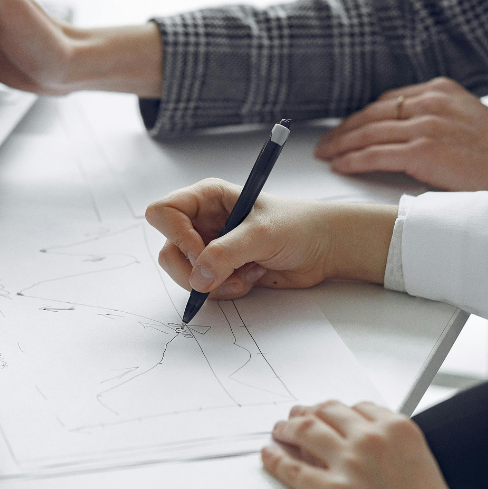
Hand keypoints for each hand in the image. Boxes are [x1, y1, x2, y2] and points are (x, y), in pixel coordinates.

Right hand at [145, 179, 396, 299]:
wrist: (324, 249)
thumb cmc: (298, 226)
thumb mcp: (262, 234)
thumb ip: (227, 253)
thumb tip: (198, 278)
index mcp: (206, 198)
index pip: (163, 212)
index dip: (176, 236)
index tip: (202, 253)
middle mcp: (202, 221)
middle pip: (168, 250)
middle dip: (194, 270)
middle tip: (224, 274)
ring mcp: (209, 248)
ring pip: (184, 274)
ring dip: (214, 284)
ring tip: (246, 275)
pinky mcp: (220, 270)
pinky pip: (204, 289)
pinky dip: (225, 291)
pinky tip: (251, 278)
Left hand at [263, 401, 487, 488]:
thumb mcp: (419, 472)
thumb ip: (392, 455)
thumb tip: (361, 453)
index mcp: (401, 432)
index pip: (359, 407)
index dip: (338, 411)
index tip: (328, 414)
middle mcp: (373, 440)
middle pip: (328, 412)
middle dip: (309, 413)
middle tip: (297, 417)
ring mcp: (349, 464)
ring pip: (305, 431)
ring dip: (287, 428)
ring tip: (279, 431)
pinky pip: (291, 468)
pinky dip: (275, 459)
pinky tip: (269, 456)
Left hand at [314, 77, 487, 190]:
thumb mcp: (471, 123)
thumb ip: (441, 121)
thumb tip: (410, 137)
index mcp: (443, 90)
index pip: (388, 99)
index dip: (362, 116)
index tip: (347, 128)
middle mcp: (432, 102)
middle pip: (372, 113)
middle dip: (345, 129)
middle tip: (325, 143)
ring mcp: (427, 124)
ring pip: (368, 132)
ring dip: (341, 145)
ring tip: (325, 155)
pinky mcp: (424, 151)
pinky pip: (375, 154)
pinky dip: (353, 160)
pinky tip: (340, 166)